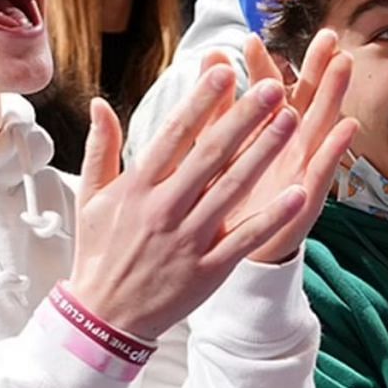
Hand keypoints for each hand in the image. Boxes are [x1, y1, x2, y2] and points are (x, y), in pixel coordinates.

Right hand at [67, 65, 308, 339]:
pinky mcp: (208, 268)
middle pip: (210, 155)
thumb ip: (100, 148)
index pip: (173, 135)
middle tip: (272, 87)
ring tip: (293, 120)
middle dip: (243, 118)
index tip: (224, 71)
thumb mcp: (89, 198)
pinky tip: (298, 192)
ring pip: (233, 189)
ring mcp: (188, 240)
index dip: (200, 101)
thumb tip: (98, 104)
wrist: (104, 317)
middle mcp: (164, 209)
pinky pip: (245, 238)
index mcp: (136, 188)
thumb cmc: (98, 253)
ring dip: (265, 153)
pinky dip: (271, 216)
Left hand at [231, 31, 360, 262]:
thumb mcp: (219, 144)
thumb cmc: (229, 188)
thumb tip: (210, 55)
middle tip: (327, 36)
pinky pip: (325, 169)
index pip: (265, 89)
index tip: (252, 40)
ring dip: (334, 95)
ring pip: (321, 125)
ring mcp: (302, 165)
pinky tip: (348, 126)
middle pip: (305, 98)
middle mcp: (288, 141)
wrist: (233, 244)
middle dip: (317, 67)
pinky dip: (336, 148)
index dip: (261, 65)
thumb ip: (216, 101)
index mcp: (265, 126)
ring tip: (344, 66)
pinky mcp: (308, 194)